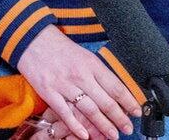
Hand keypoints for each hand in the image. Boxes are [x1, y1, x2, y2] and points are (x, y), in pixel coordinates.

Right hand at [15, 26, 140, 139]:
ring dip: (103, 125)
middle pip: (105, 102)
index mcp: (92, 64)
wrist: (31, 39)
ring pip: (89, 110)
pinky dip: (75, 125)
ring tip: (112, 135)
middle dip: (120, 118)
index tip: (137, 112)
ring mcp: (64, 84)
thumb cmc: (59, 48)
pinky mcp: (48, 91)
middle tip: (128, 129)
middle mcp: (80, 75)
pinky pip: (65, 112)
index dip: (129, 102)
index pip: (116, 87)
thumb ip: (98, 73)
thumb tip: (115, 92)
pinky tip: (84, 135)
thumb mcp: (84, 55)